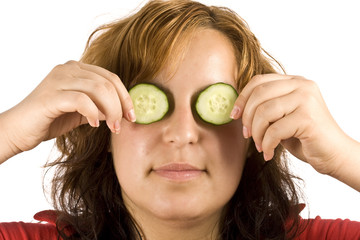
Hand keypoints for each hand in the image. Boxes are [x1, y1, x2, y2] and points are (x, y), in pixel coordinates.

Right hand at [0, 61, 134, 160]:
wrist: (18, 130)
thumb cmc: (50, 120)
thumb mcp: (81, 112)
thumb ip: (100, 107)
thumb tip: (122, 112)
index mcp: (77, 69)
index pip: (110, 77)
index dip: (125, 96)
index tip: (132, 116)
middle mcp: (68, 69)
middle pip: (107, 82)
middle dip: (120, 105)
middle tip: (122, 125)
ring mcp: (59, 79)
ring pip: (98, 89)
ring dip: (110, 111)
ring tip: (112, 127)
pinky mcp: (51, 95)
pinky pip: (82, 100)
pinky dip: (93, 113)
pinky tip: (93, 125)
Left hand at [230, 74, 352, 175]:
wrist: (333, 154)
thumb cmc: (304, 136)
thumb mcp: (281, 116)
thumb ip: (265, 106)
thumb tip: (236, 108)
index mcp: (294, 81)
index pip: (259, 81)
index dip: (242, 98)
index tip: (233, 115)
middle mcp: (302, 85)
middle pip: (259, 94)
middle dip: (247, 118)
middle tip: (247, 135)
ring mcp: (306, 99)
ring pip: (264, 112)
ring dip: (257, 133)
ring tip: (259, 146)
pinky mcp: (308, 118)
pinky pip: (274, 130)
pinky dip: (267, 145)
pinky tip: (268, 153)